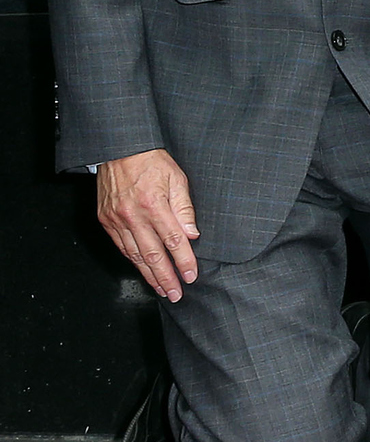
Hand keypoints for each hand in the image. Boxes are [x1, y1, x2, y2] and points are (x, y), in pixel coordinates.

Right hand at [97, 149, 199, 300]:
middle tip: (175, 294)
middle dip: (166, 278)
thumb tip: (192, 234)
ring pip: (134, 255)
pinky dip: (132, 261)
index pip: (173, 241)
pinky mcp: (106, 220)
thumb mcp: (176, 178)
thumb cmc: (150, 160)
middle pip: (152, 255)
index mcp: (153, 205)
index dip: (183, 261)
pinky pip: (121, 246)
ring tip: (161, 289)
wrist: (119, 148)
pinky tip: (142, 270)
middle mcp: (132, 216)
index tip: (191, 276)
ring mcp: (116, 220)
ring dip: (149, 275)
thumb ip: (184, 208)